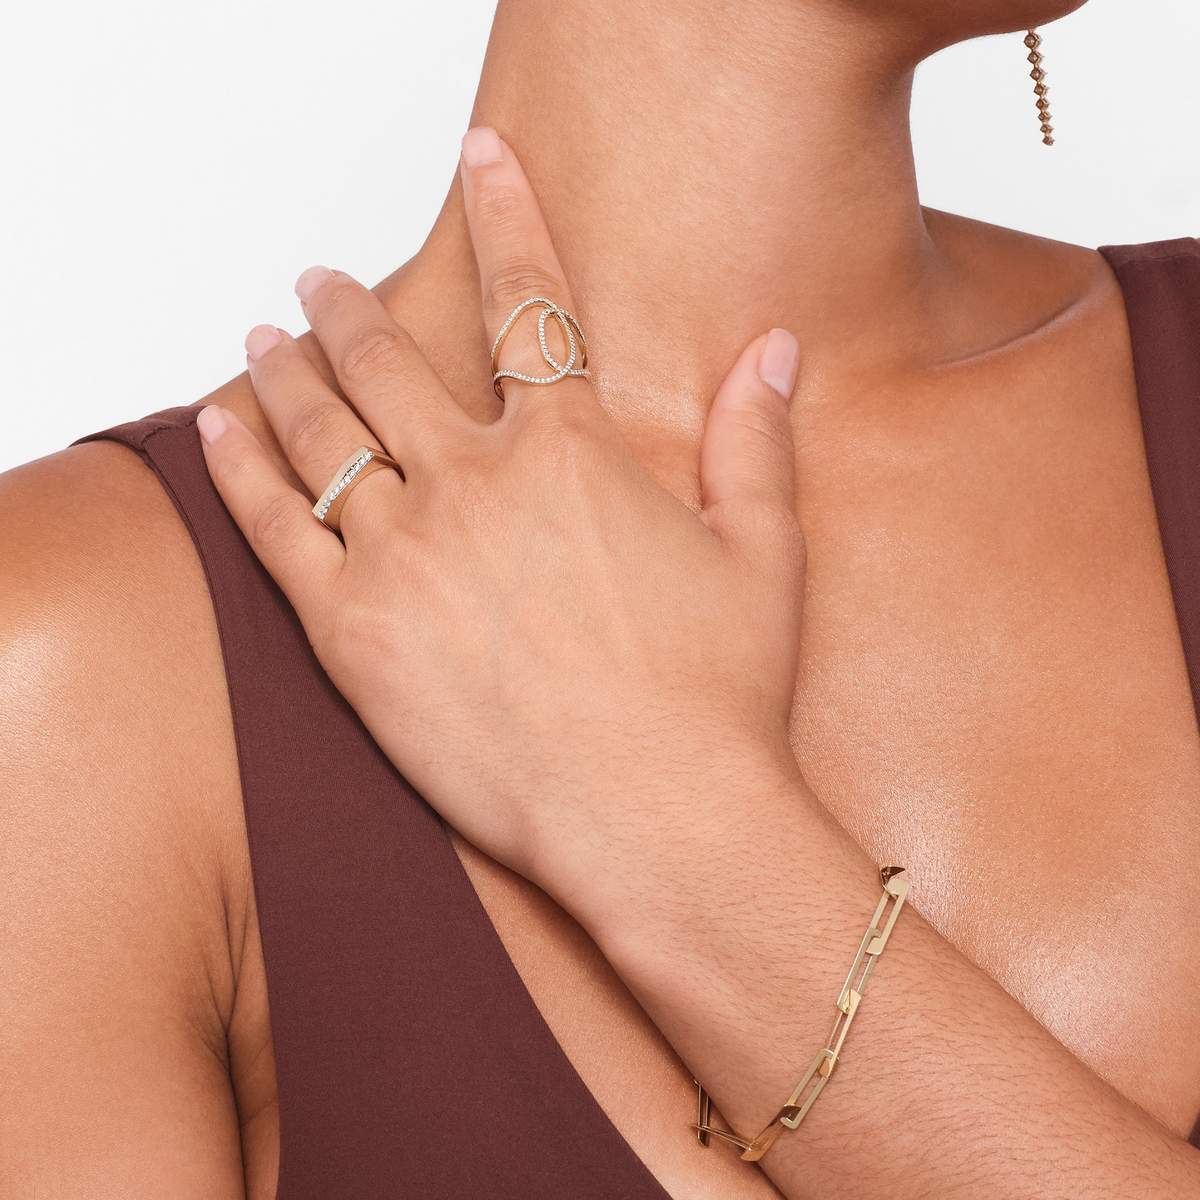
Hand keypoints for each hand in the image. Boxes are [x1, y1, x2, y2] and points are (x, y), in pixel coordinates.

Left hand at [196, 128, 804, 907]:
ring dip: (286, 365)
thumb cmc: (720, 695)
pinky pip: (276, 526)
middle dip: (352, 304)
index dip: (510, 214)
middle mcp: (477, 484)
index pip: (533, 302)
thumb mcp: (763, 553)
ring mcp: (406, 556)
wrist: (659, 818)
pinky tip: (219, 424)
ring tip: (265, 331)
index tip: (484, 157)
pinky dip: (239, 465)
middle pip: (391, 358)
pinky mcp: (355, 634)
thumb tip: (775, 345)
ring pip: (321, 428)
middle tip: (323, 278)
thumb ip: (757, 439)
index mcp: (573, 454)